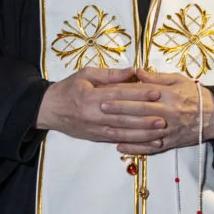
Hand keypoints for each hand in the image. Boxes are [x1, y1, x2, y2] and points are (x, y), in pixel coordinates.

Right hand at [37, 66, 158, 146]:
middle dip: (145, 117)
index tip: (157, 91)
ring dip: (143, 132)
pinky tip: (149, 142)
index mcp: (91, 96)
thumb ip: (110, 74)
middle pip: (124, 116)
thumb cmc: (68, 89)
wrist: (48, 110)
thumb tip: (133, 71)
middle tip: (165, 115)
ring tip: (161, 130)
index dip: (139, 93)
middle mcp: (94, 114)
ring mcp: (96, 128)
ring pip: (123, 132)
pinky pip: (119, 141)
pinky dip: (135, 142)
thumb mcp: (86, 74)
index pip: (120, 94)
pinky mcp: (97, 137)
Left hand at [104, 69, 213, 155]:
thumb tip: (135, 72)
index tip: (107, 93)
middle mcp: (168, 113)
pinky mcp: (170, 143)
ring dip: (123, 132)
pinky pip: (150, 147)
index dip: (123, 94)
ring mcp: (169, 130)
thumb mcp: (178, 80)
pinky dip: (134, 148)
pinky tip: (120, 147)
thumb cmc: (194, 95)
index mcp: (169, 95)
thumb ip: (155, 78)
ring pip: (142, 132)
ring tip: (105, 129)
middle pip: (139, 112)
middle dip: (119, 110)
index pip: (142, 94)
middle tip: (101, 108)